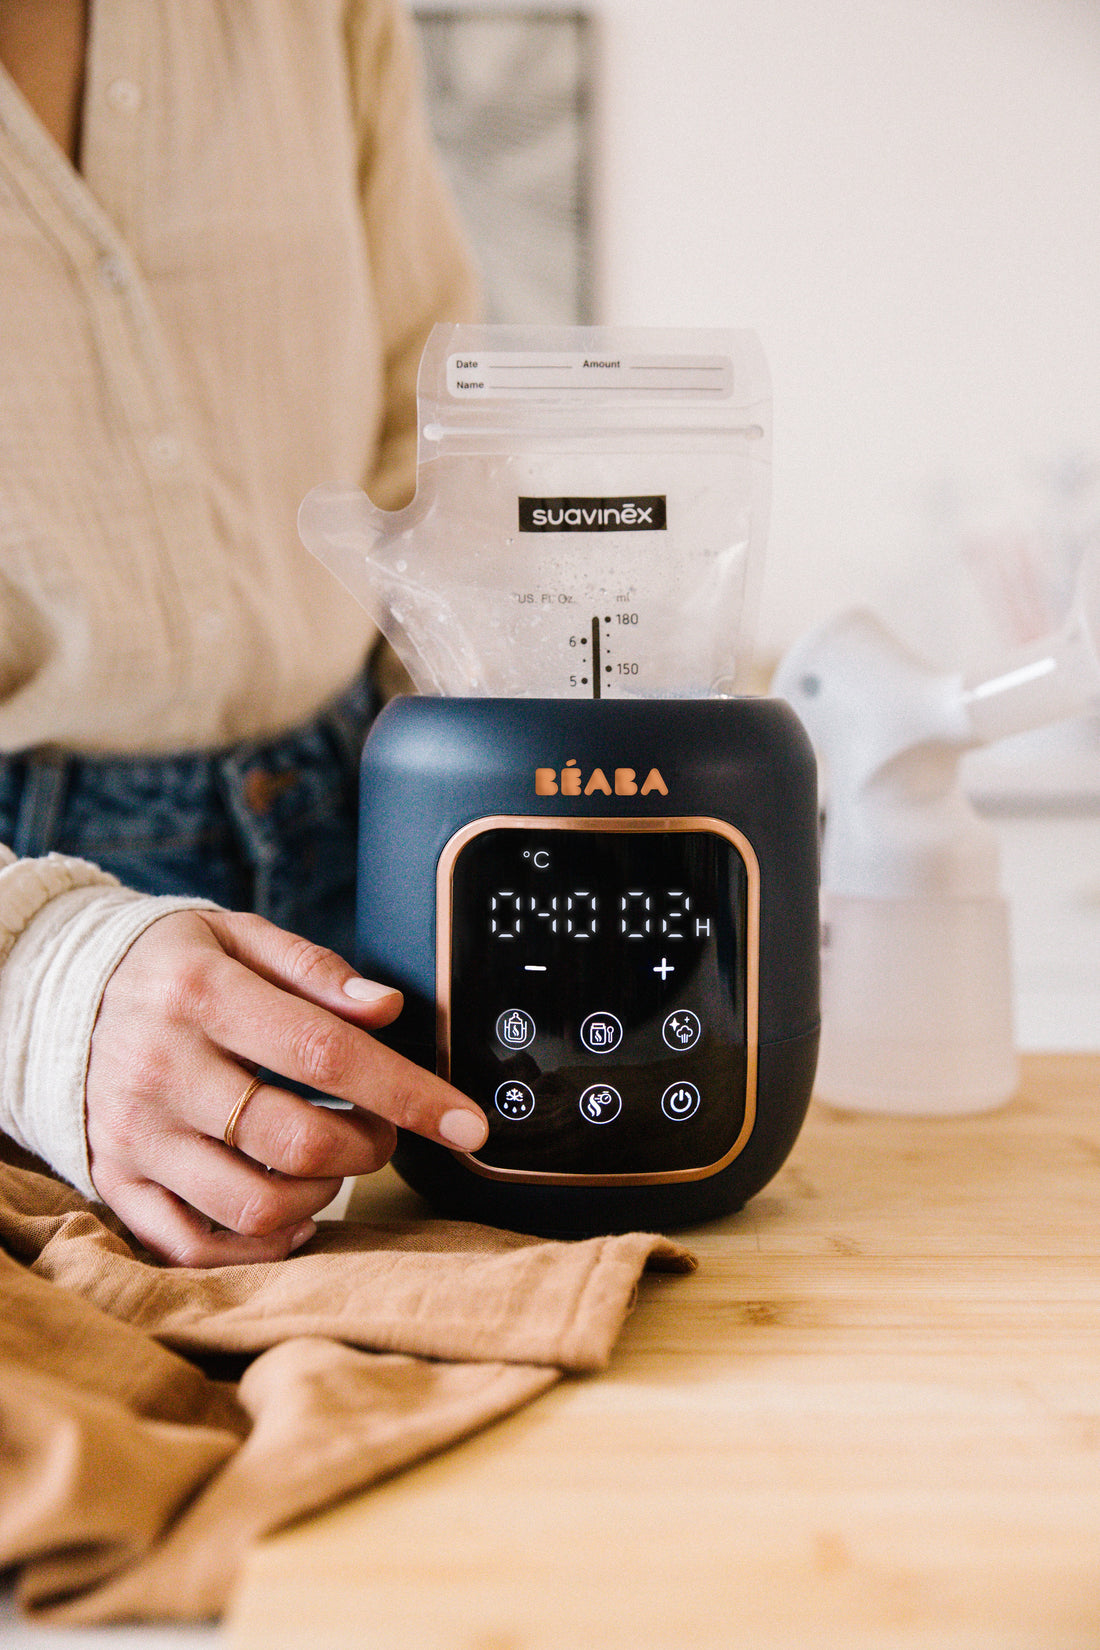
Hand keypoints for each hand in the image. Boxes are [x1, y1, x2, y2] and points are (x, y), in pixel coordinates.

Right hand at [85, 909, 487, 1265]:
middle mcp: (162, 1070)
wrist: (56, 990)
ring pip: (254, 1206)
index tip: (466, 1123)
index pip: (326, 1055)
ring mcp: (135, 1135)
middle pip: (297, 1143)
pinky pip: (195, 1247)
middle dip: (371, 1148)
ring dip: (324, 1197)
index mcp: (201, 996)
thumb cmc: (172, 965)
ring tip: (332, 1163)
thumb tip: (386, 1008)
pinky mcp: (116, 1181)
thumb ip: (314, 968)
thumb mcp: (237, 935)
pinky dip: (260, 1245)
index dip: (409, 1094)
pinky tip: (291, 1213)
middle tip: (380, 1129)